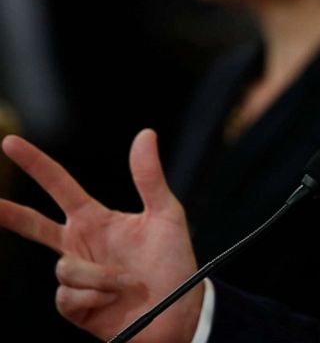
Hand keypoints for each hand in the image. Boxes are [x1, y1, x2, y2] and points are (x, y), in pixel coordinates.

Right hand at [0, 130, 201, 341]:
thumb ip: (149, 177)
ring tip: (128, 282)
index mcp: (96, 219)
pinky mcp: (74, 305)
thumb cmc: (174, 262)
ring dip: (100, 276)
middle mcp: (80, 244)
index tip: (11, 143)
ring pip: (65, 267)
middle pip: (33, 224)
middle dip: (9, 213)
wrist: (179, 308)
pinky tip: (113, 300)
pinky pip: (69, 295)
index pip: (60, 186)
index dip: (36, 164)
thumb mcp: (167, 214)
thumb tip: (145, 134)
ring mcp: (75, 276)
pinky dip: (96, 296)